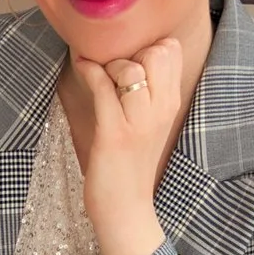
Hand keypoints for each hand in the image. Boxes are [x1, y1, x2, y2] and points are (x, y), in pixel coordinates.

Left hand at [69, 36, 183, 254]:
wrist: (126, 209)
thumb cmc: (131, 164)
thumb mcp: (150, 123)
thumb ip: (148, 91)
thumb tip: (132, 56)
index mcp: (170, 104)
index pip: (171, 51)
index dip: (147, 45)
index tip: (128, 57)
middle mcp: (161, 109)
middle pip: (157, 53)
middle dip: (130, 50)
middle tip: (112, 68)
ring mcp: (139, 122)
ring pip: (130, 68)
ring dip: (108, 63)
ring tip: (97, 73)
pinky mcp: (114, 133)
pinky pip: (103, 87)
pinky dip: (89, 71)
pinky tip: (82, 68)